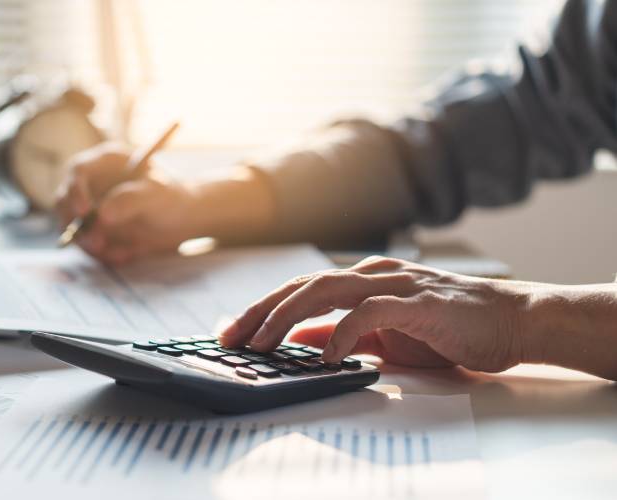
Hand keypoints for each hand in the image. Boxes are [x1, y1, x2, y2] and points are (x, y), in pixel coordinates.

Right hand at [54, 143, 201, 264]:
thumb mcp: (156, 196)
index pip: (78, 170)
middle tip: (98, 244)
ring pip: (73, 227)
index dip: (76, 191)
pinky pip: (85, 244)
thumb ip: (130, 201)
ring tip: (123, 253)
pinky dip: (102, 254)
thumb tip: (102, 214)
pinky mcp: (92, 228)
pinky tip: (126, 254)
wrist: (181, 221)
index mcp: (106, 162)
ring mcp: (89, 206)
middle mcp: (91, 182)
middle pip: (64, 201)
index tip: (85, 214)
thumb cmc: (171, 199)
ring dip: (91, 245)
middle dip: (78, 226)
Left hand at [218, 256, 535, 371]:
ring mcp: (396, 285)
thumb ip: (342, 332)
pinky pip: (371, 312)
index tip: (232, 331)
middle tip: (230, 337)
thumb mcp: (384, 335)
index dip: (263, 307)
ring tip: (262, 343)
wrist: (511, 322)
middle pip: (303, 285)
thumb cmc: (448, 328)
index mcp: (363, 280)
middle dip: (261, 310)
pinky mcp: (420, 303)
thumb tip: (300, 339)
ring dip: (287, 316)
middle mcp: (373, 274)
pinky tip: (326, 355)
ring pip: (327, 289)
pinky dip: (343, 331)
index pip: (300, 288)